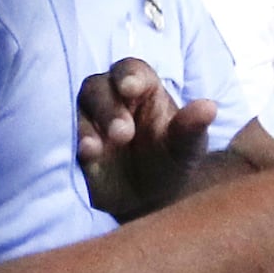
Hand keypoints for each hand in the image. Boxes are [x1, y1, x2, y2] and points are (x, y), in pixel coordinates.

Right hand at [76, 58, 215, 221]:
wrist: (149, 202)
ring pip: (78, 109)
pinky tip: (87, 156)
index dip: (128, 75)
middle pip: (98, 87)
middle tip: (123, 133)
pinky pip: (64, 137)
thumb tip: (209, 106)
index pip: (130, 70)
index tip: (131, 88)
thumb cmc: (170, 163)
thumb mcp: (186, 148)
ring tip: (96, 148)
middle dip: (107, 107)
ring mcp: (89, 122)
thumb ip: (192, 127)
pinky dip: (74, 144)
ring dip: (86, 126)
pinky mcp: (73, 145)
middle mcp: (110, 99)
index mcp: (141, 90)